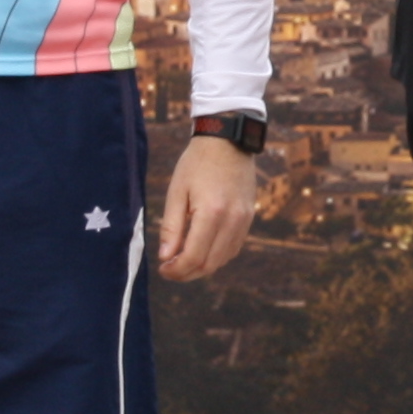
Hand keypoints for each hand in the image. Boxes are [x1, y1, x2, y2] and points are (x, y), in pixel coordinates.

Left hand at [155, 135, 257, 281]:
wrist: (228, 140)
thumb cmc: (197, 163)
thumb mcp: (177, 191)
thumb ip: (172, 227)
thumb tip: (166, 257)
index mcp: (211, 213)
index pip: (194, 257)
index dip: (177, 270)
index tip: (163, 269)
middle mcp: (232, 220)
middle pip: (210, 264)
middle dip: (188, 273)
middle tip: (171, 270)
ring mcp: (244, 220)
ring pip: (223, 259)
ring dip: (203, 266)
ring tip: (183, 261)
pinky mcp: (249, 217)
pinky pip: (234, 247)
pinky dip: (217, 255)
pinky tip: (202, 249)